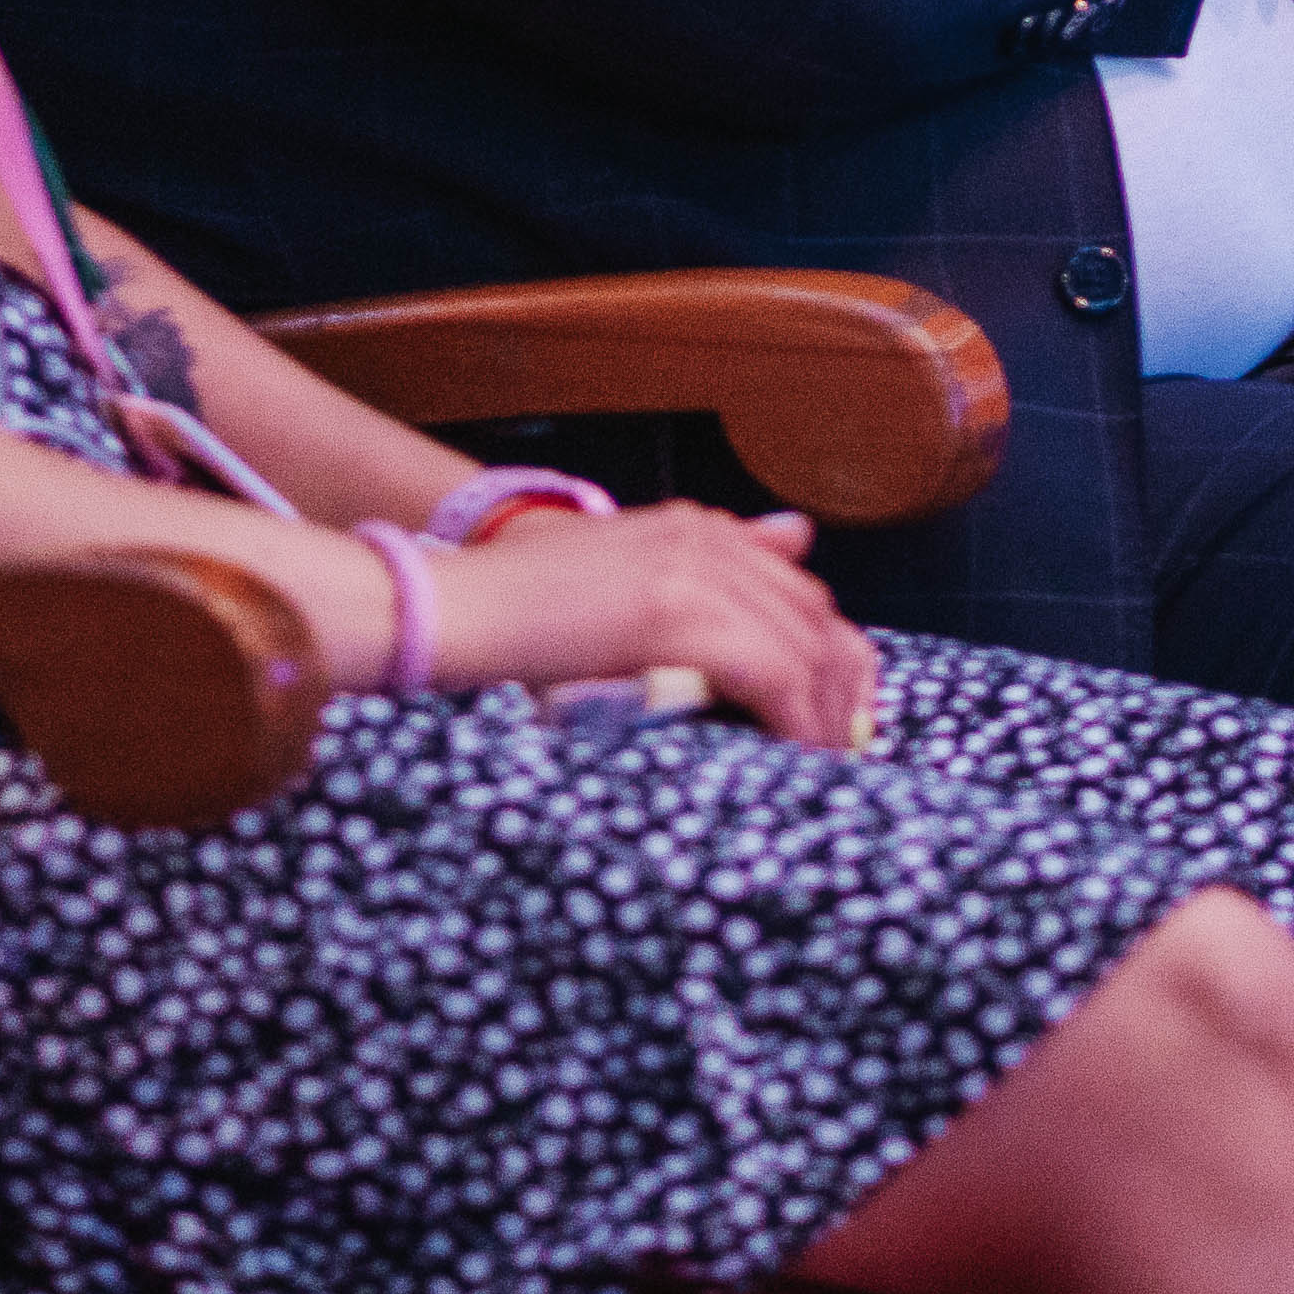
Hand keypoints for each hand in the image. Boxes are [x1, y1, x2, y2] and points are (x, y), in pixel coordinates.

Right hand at [421, 500, 878, 749]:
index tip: (836, 707)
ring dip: (823, 710)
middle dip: (839, 683)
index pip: (797, 587)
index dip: (829, 651)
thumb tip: (795, 536)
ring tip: (820, 764)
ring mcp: (692, 570)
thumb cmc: (515, 609)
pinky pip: (773, 672)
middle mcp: (702, 539)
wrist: (453, 606)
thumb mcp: (615, 581)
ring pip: (804, 645)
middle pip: (814, 614)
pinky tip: (796, 755)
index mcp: (690, 529)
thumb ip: (696, 569)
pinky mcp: (677, 613)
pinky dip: (795, 718)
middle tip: (841, 745)